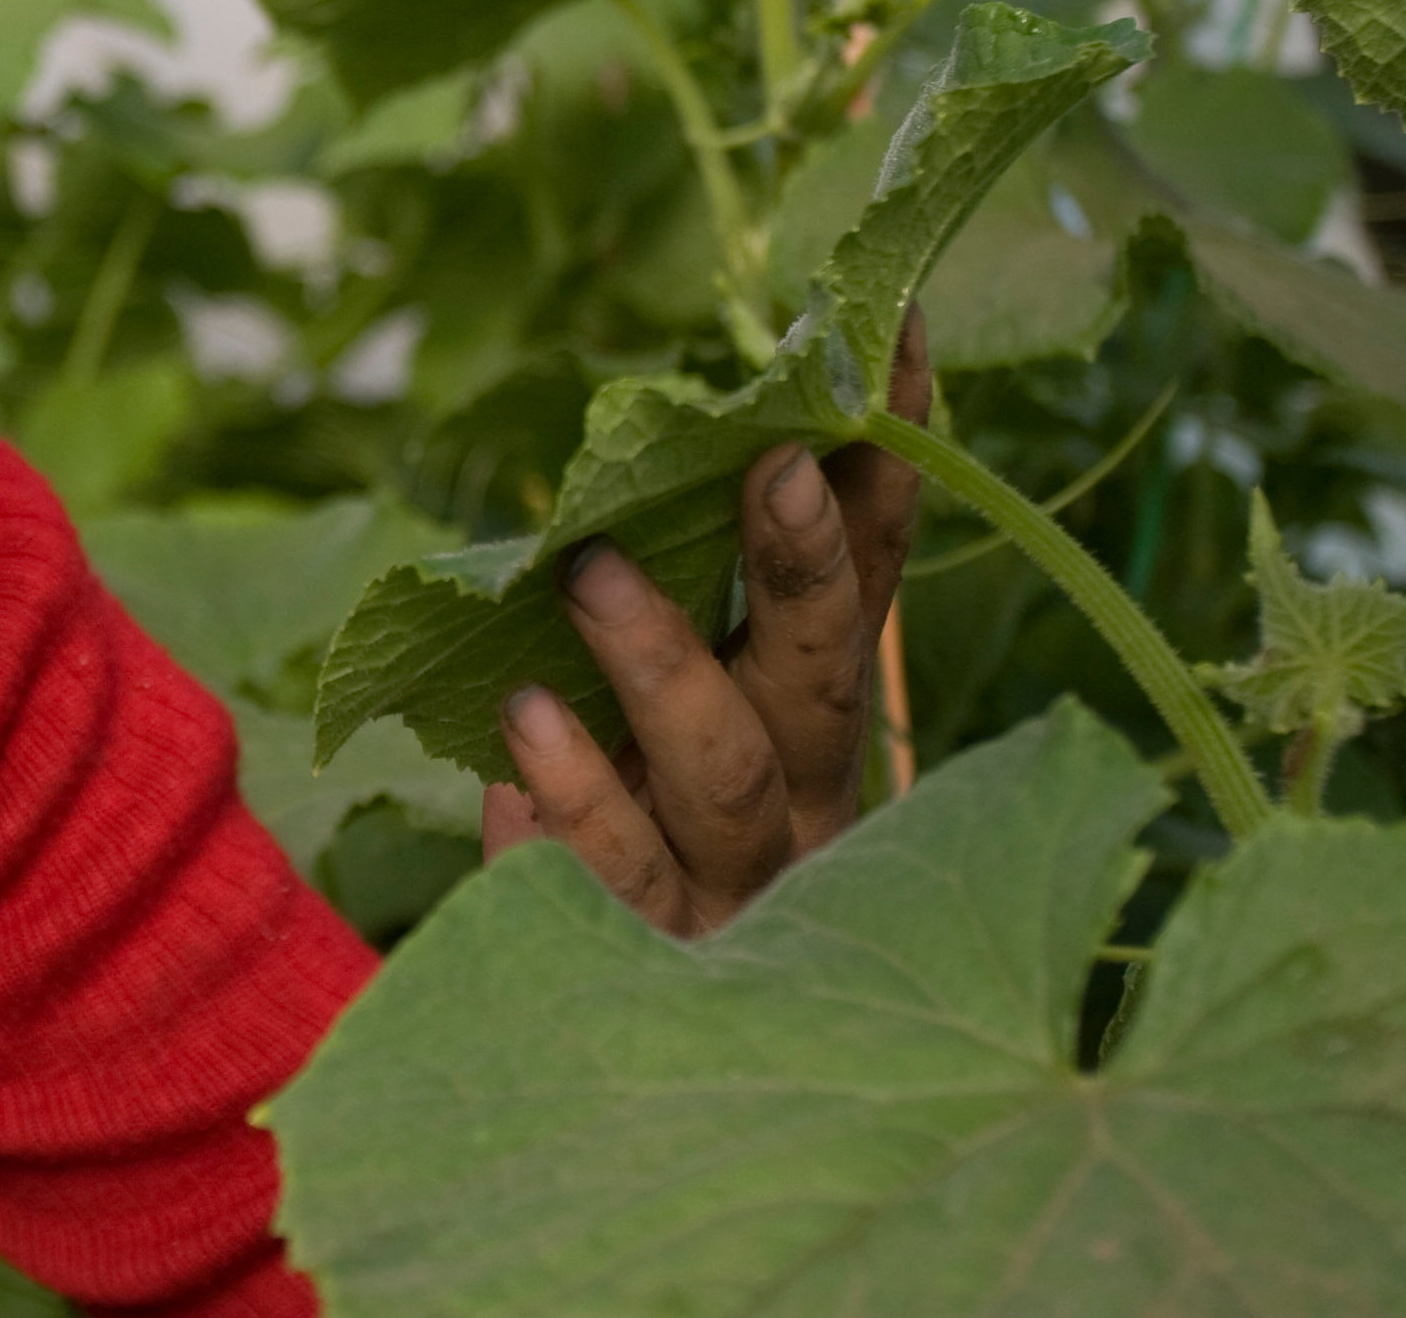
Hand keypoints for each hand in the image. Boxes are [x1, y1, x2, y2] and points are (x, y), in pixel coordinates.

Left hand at [481, 310, 930, 935]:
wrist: (673, 1064)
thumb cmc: (651, 827)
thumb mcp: (682, 697)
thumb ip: (684, 592)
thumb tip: (669, 425)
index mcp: (819, 719)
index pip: (871, 577)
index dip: (891, 466)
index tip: (895, 342)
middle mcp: (804, 799)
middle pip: (816, 676)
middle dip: (801, 565)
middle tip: (768, 460)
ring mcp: (740, 888)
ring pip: (717, 774)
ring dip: (661, 665)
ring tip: (584, 574)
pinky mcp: (655, 959)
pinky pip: (612, 880)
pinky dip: (565, 807)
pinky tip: (510, 747)